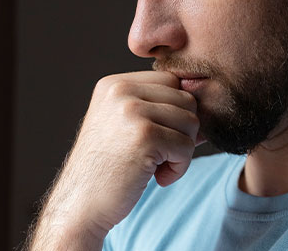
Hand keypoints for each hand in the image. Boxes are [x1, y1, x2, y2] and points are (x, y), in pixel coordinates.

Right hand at [27, 71, 198, 250]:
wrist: (80, 206)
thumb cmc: (107, 170)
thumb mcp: (123, 126)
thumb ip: (156, 109)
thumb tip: (207, 108)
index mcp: (114, 84)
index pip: (170, 81)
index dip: (174, 112)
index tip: (157, 139)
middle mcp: (120, 90)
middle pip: (185, 99)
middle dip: (182, 131)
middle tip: (161, 156)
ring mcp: (132, 111)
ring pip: (191, 121)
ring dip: (182, 150)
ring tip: (158, 166)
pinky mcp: (145, 136)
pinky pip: (186, 146)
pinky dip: (180, 167)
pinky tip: (158, 178)